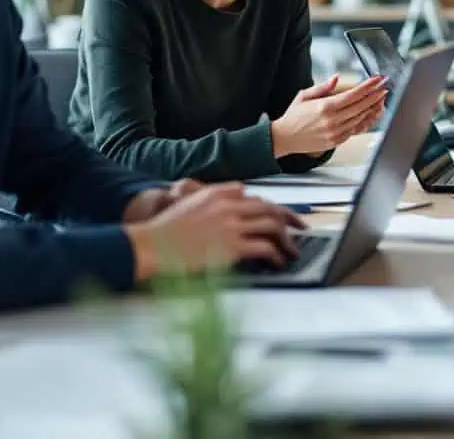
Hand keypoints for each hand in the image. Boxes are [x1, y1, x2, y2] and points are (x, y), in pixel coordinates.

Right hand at [127, 183, 306, 279]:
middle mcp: (228, 205)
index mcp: (218, 193)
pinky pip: (264, 248)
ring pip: (272, 226)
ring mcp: (231, 225)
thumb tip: (240, 192)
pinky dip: (275, 255)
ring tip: (292, 251)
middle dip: (290, 220)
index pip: (255, 198)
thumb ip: (215, 195)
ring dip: (286, 240)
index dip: (273, 208)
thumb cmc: (165, 230)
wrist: (152, 244)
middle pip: (270, 209)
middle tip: (301, 230)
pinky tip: (277, 262)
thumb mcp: (191, 202)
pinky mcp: (231, 247)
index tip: (283, 217)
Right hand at [271, 74, 388, 156]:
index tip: (377, 80)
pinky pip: (355, 130)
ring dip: (373, 108)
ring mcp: (335, 132)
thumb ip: (322, 87)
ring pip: (361, 119)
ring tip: (381, 100)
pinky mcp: (336, 141)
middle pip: (360, 107)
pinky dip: (365, 122)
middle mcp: (332, 120)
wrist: (284, 138)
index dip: (368, 87)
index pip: (353, 95)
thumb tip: (336, 78)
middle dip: (375, 96)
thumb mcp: (304, 96)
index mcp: (324, 107)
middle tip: (384, 88)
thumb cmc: (293, 117)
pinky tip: (371, 115)